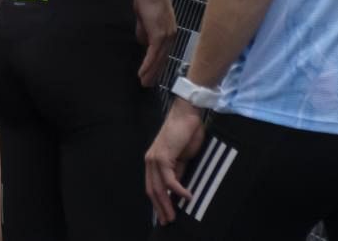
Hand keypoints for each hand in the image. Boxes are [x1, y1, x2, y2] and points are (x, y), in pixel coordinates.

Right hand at [132, 0, 176, 86]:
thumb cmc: (147, 0)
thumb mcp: (144, 20)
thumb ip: (144, 32)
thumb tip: (143, 43)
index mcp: (169, 33)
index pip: (163, 53)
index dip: (157, 65)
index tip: (152, 75)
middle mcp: (171, 37)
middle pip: (163, 60)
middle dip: (155, 73)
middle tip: (148, 85)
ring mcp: (166, 37)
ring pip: (159, 60)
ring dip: (151, 73)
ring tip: (144, 83)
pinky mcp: (159, 36)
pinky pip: (153, 55)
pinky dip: (148, 65)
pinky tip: (142, 73)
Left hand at [145, 99, 206, 223]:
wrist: (187, 115)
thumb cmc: (187, 134)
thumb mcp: (183, 158)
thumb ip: (178, 172)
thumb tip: (178, 189)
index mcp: (154, 162)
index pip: (153, 186)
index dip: (157, 203)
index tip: (164, 216)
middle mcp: (150, 161)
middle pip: (152, 190)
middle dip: (160, 208)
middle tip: (168, 222)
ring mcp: (154, 158)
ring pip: (158, 187)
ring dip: (166, 204)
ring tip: (174, 216)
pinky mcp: (163, 156)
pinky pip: (169, 179)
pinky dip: (178, 190)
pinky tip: (187, 197)